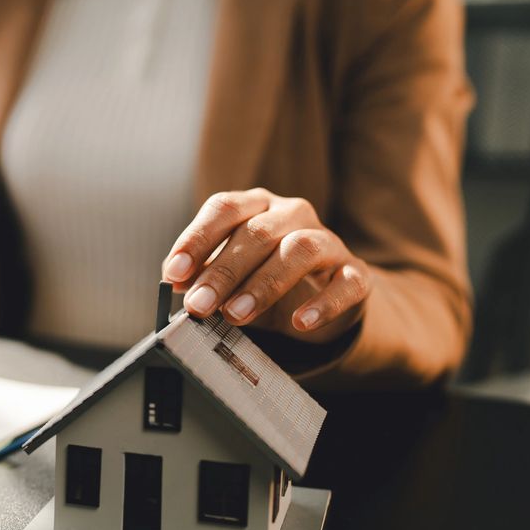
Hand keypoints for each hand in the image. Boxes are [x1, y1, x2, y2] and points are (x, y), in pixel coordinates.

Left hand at [162, 188, 370, 342]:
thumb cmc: (263, 277)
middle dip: (223, 271)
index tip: (174, 274)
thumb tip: (177, 284)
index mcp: (256, 206)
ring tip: (236, 315)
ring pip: (300, 249)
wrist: (324, 296)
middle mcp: (292, 214)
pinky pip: (346, 283)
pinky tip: (300, 322)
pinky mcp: (355, 273)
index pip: (224, 209)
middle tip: (199, 305)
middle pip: (257, 232)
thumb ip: (203, 274)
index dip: (196, 239)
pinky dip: (323, 303)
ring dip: (264, 283)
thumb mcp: (230, 274)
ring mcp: (328, 240)